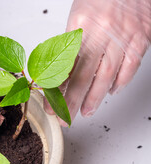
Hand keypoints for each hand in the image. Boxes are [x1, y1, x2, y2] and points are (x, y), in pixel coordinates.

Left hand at [44, 0, 150, 125]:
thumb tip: (60, 72)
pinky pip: (130, 66)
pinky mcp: (141, 38)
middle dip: (72, 101)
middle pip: (84, 76)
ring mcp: (123, 37)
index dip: (56, 90)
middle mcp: (102, 33)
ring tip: (85, 111)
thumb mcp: (78, 16)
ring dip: (94, 97)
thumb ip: (71, 43)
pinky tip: (110, 91)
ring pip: (106, 76)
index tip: (49, 105)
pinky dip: (119, 82)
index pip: (64, 66)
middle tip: (64, 118)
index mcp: (80, 26)